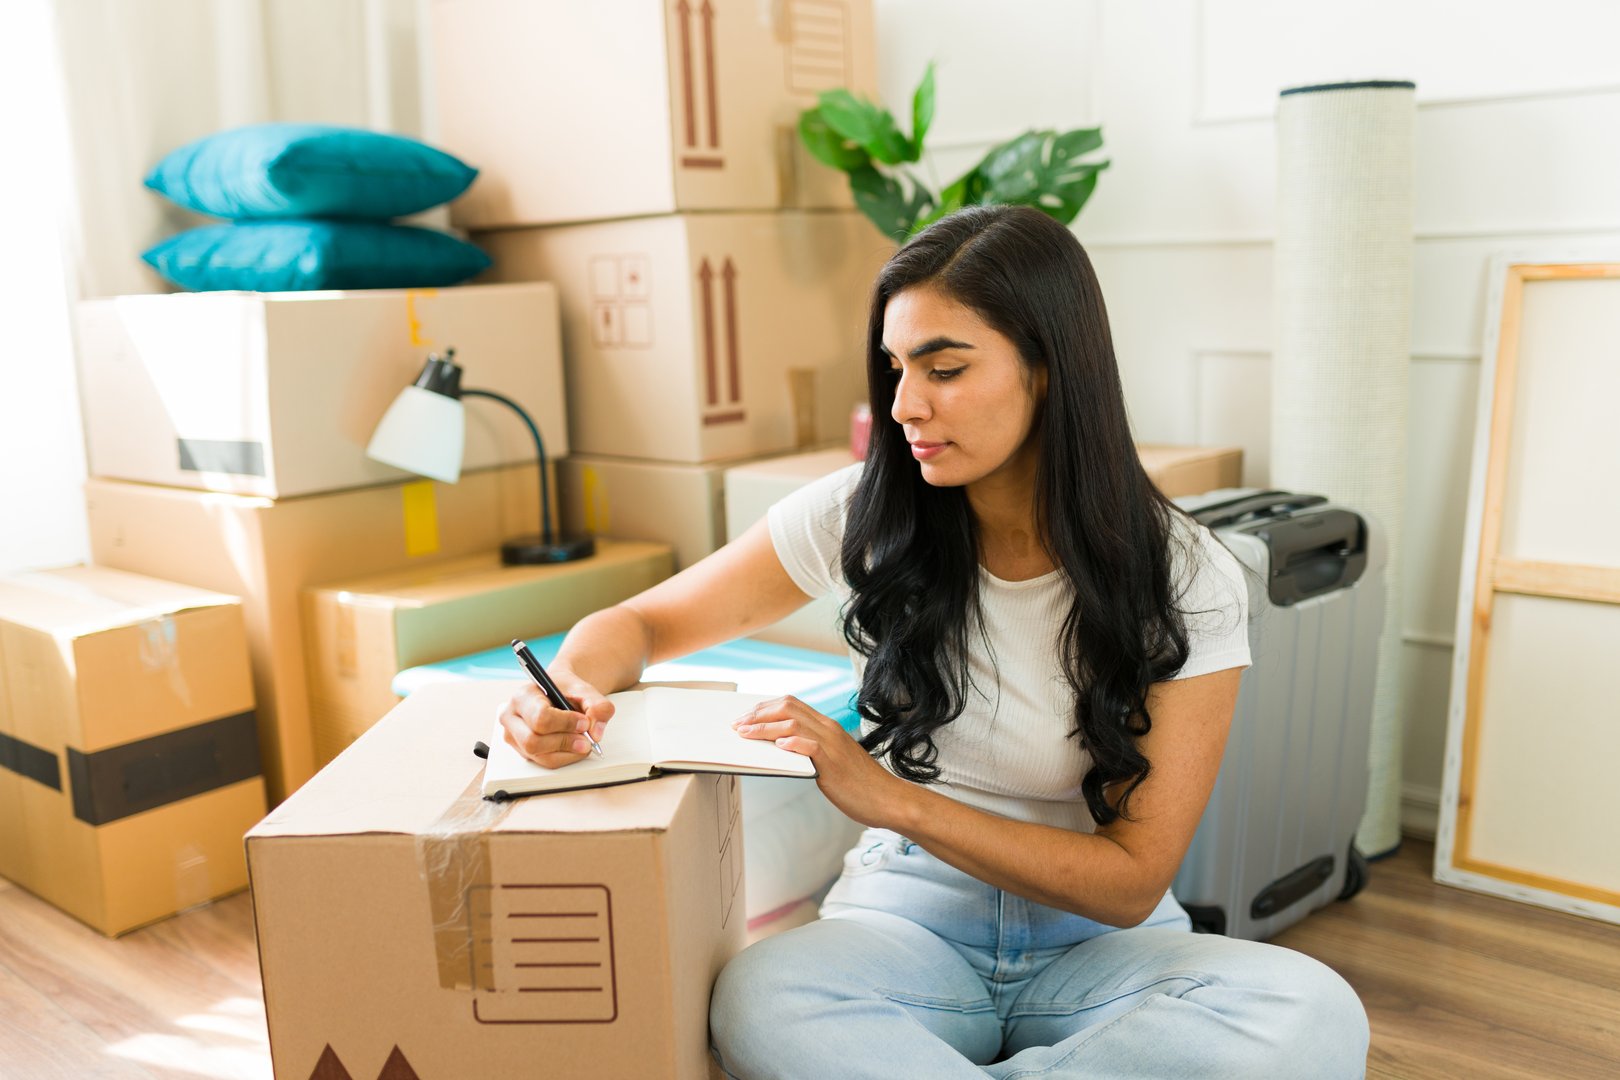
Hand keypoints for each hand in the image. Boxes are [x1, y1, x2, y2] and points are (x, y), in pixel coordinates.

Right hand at [498, 666, 614, 767]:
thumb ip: (598, 706)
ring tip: (584, 744)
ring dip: (567, 753)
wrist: (558, 691)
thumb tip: (595, 733)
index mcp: (523, 696)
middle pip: (533, 741)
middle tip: (586, 740)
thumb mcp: (586, 690)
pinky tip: (573, 746)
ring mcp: (514, 736)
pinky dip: (564, 757)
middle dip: (565, 742)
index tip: (585, 723)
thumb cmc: (566, 689)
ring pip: (539, 756)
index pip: (540, 717)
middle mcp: (511, 717)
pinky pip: (543, 762)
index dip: (566, 724)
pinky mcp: (522, 750)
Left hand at [732, 696, 910, 829]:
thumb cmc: (860, 784)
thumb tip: (785, 750)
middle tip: (738, 725)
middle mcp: (829, 730)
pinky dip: (792, 744)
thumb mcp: (832, 760)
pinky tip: (778, 747)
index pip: (792, 704)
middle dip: (758, 714)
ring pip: (793, 725)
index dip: (766, 708)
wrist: (887, 798)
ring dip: (764, 728)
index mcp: (828, 727)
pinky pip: (811, 746)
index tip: (747, 716)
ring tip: (745, 733)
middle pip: (788, 708)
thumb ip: (812, 751)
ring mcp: (832, 745)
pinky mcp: (834, 763)